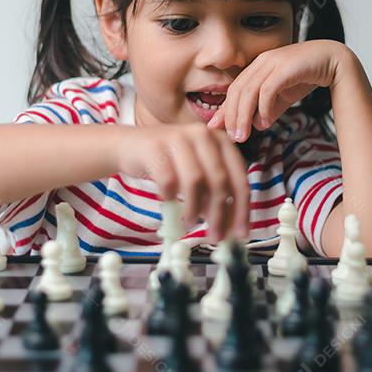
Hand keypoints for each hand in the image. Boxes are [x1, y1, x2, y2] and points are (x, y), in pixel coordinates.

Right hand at [115, 123, 250, 240]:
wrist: (130, 146)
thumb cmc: (169, 162)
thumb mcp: (198, 172)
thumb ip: (214, 193)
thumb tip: (229, 226)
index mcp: (220, 140)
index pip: (239, 178)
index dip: (242, 209)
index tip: (240, 233)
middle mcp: (202, 134)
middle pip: (219, 181)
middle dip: (219, 215)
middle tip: (215, 236)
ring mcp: (178, 138)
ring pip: (195, 181)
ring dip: (194, 208)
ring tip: (190, 221)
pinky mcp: (155, 147)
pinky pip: (168, 181)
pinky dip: (170, 197)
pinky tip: (168, 201)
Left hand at [207, 40, 352, 141]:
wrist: (333, 61)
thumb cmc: (307, 76)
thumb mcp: (283, 96)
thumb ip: (269, 109)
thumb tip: (256, 125)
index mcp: (257, 66)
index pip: (235, 90)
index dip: (225, 109)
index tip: (216, 127)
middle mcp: (262, 62)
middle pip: (237, 91)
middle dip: (232, 116)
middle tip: (234, 138)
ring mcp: (272, 62)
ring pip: (248, 91)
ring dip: (244, 116)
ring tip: (244, 135)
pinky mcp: (285, 67)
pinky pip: (267, 90)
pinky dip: (263, 108)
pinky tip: (265, 123)